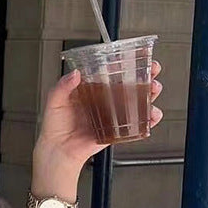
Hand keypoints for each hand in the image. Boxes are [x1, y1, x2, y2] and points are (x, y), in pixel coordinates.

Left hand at [35, 60, 163, 171]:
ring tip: (153, 90)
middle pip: (130, 85)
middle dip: (146, 76)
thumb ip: (63, 86)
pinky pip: (136, 125)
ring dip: (150, 95)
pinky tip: (152, 115)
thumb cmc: (55, 127)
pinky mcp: (117, 131)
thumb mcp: (54, 101)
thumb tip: (75, 74)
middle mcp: (104, 101)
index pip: (112, 72)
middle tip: (152, 71)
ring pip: (137, 102)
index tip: (137, 56)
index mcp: (92, 90)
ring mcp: (112, 115)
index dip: (126, 63)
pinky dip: (148, 120)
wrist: (58, 151)